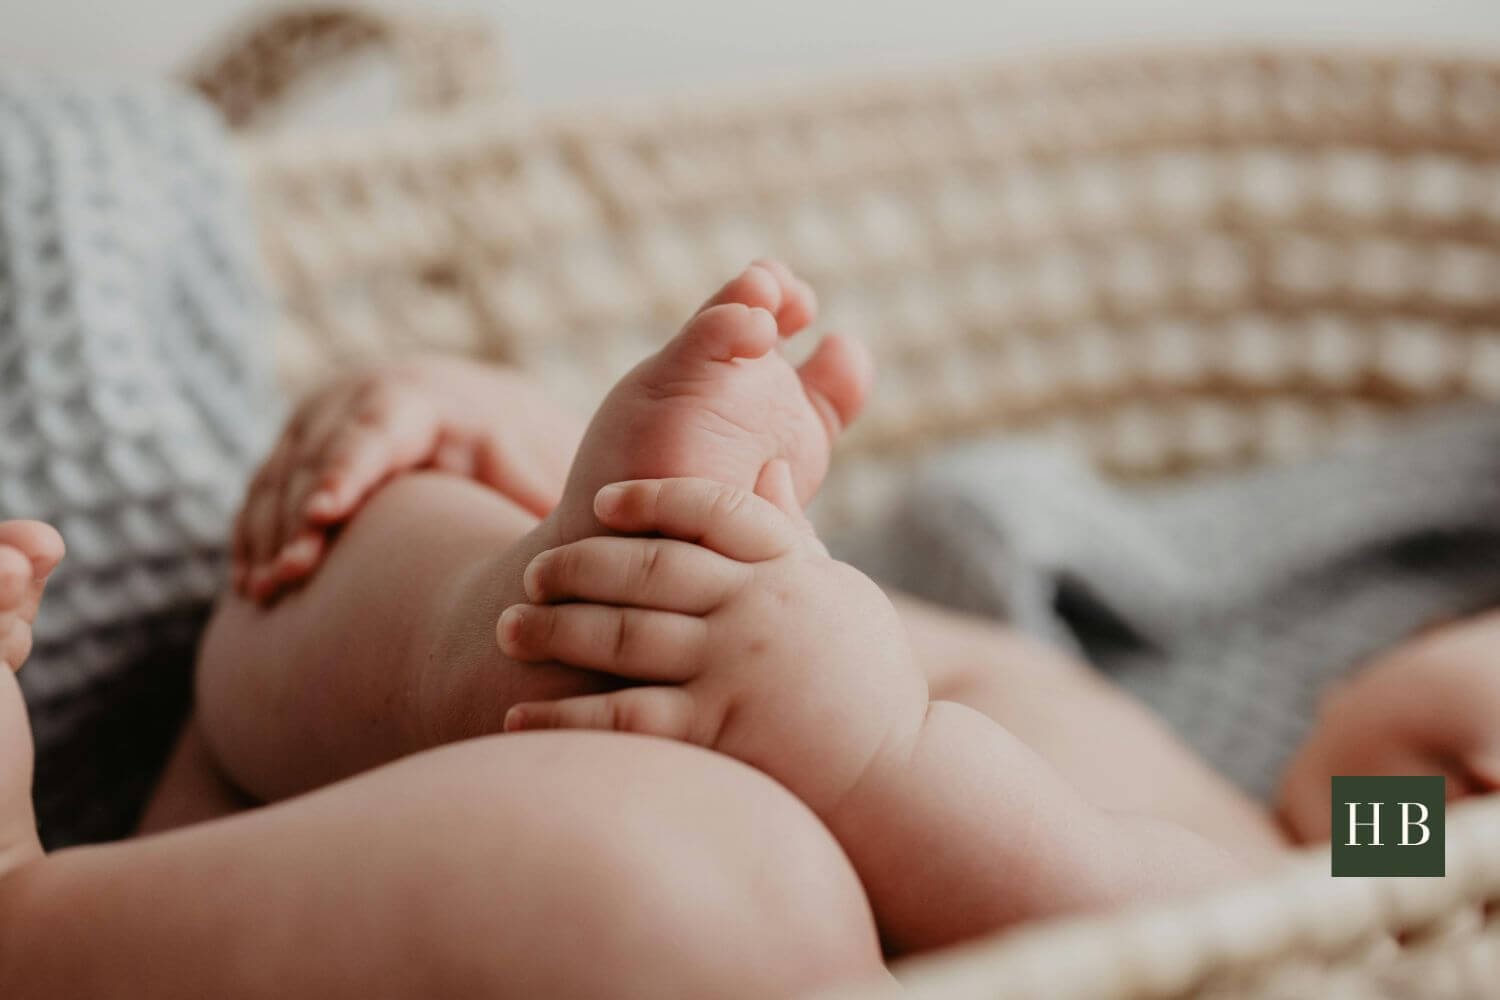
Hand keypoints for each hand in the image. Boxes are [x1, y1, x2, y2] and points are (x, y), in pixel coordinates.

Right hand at [233, 358, 583, 601]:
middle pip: (315, 452)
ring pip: (279, 473)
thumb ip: (541, 491)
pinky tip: (250, 584)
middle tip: (285, 574)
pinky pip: (264, 492)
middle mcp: (360, 399)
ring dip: (266, 531)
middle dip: (294, 513)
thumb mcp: (539, 469)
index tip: (324, 513)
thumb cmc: (528, 462)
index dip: (345, 467)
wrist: (493, 432)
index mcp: (421, 395)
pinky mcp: (299, 455)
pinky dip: (254, 534)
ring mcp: (322, 424)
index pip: (374, 426)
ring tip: (262, 590)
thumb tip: (575, 537)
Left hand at [498, 468, 927, 816]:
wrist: (903, 780)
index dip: (653, 498)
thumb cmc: (872, 685)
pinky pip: (624, 719)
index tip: (604, 502)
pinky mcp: (717, 733)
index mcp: (788, 571)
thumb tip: (769, 464)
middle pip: (648, 568)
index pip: (712, 509)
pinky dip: (565, 719)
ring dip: (556, 627)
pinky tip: (521, 717)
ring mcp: (734, 671)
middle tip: (533, 572)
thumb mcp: (843, 595)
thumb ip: (793, 535)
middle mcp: (756, 611)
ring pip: (622, 634)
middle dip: (580, 564)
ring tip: (510, 629)